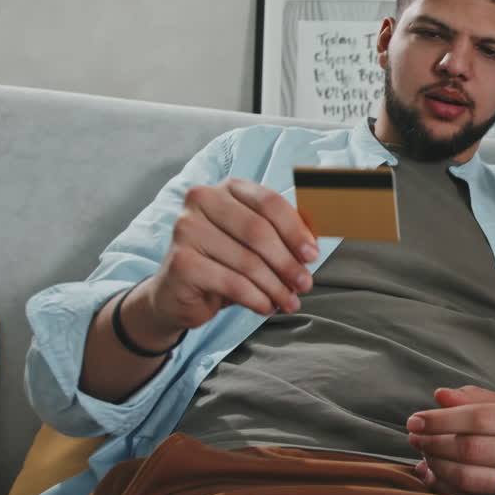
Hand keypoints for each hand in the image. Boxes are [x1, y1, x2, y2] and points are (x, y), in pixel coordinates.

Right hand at [141, 178, 318, 340]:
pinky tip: (266, 307)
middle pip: (259, 231)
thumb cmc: (224, 263)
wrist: (178, 294)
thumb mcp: (255, 244)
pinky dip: (256, 298)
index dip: (295, 230)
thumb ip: (283, 235)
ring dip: (276, 286)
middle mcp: (202, 200)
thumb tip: (317, 242)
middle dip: (288, 262)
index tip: (312, 255)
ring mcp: (186, 229)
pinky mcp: (181, 262)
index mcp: (226, 188)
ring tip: (289, 301)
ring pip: (247, 261)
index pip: (269, 202)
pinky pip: (232, 283)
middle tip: (305, 284)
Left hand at [407, 386, 494, 494]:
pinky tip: (432, 473)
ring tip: (422, 454)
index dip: (441, 420)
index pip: (479, 418)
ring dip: (437, 466)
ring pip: (470, 477)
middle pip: (472, 449)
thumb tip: (440, 396)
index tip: (415, 419)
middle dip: (434, 442)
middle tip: (413, 437)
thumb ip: (476, 400)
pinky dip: (445, 486)